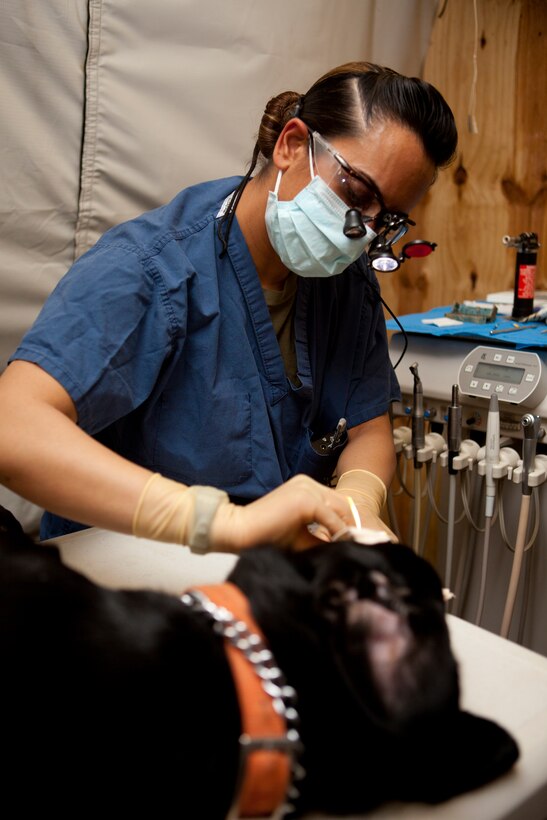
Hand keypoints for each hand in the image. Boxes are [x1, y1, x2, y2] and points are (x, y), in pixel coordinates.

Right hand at [208, 474, 355, 551]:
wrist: (241, 530)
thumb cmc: (267, 535)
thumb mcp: (302, 535)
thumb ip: (322, 537)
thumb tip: (345, 547)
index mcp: (306, 487)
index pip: (337, 503)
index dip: (348, 523)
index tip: (357, 542)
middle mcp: (308, 483)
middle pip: (343, 504)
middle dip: (353, 526)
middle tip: (361, 547)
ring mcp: (307, 488)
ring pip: (340, 510)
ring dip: (348, 530)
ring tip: (353, 549)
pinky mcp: (306, 498)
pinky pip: (331, 518)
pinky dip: (337, 533)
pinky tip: (339, 546)